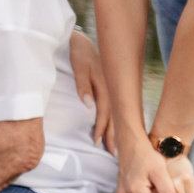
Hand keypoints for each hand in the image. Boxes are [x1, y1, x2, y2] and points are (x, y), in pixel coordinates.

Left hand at [68, 31, 112, 150]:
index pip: (103, 111)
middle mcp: (109, 88)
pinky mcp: (107, 86)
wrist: (80, 37)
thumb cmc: (77, 50)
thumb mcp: (78, 64)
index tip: (98, 143)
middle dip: (113, 135)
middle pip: (113, 116)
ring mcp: (110, 87)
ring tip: (115, 147)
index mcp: (103, 84)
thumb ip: (83, 84)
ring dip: (115, 130)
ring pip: (114, 113)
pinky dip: (114, 120)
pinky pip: (112, 107)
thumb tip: (88, 105)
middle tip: (113, 154)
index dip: (101, 127)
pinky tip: (115, 128)